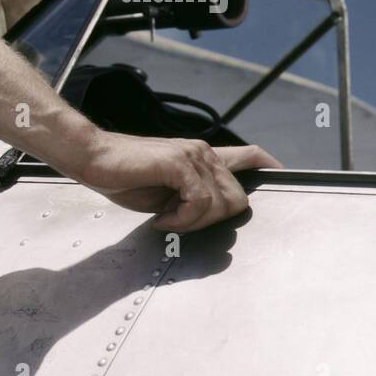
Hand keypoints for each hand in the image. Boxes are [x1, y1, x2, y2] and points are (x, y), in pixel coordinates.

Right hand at [77, 133, 281, 233]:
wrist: (93, 158)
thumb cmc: (123, 176)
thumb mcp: (165, 192)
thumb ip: (190, 198)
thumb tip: (208, 214)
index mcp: (202, 157)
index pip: (249, 155)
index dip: (269, 167)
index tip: (282, 177)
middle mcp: (204, 153)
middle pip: (237, 198)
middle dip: (212, 220)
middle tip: (180, 223)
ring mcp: (193, 156)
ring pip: (219, 204)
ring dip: (192, 222)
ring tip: (165, 218)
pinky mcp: (179, 164)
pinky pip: (199, 203)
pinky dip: (181, 219)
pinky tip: (161, 218)